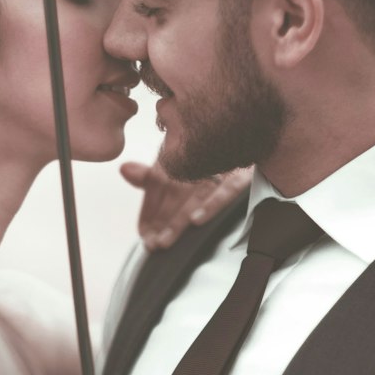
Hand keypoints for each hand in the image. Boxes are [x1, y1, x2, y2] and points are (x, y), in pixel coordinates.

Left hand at [123, 162, 251, 250]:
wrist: (249, 130)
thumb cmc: (210, 157)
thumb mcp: (180, 166)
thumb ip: (152, 175)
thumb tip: (124, 169)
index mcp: (181, 156)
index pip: (158, 184)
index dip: (150, 211)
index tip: (143, 233)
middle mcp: (198, 159)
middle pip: (175, 194)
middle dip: (162, 222)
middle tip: (151, 244)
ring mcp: (221, 166)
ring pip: (195, 196)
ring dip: (179, 221)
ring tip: (164, 241)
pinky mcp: (242, 173)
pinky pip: (227, 189)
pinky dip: (212, 204)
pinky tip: (196, 221)